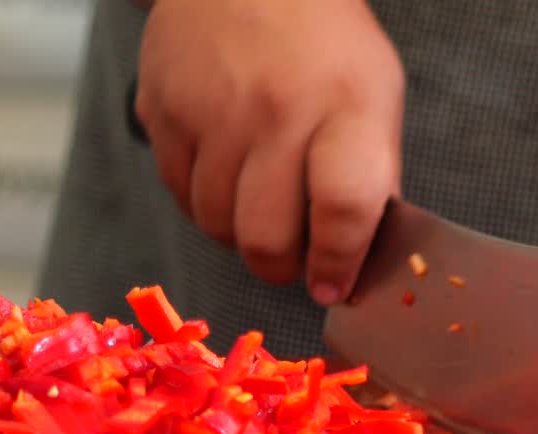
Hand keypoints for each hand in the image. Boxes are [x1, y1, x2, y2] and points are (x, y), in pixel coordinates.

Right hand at [134, 0, 404, 305]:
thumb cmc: (326, 44)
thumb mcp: (377, 96)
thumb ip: (371, 173)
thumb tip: (357, 254)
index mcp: (345, 109)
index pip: (342, 208)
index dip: (338, 263)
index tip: (335, 286)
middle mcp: (275, 112)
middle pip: (266, 236)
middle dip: (282, 267)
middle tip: (295, 260)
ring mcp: (211, 111)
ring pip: (216, 225)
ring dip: (241, 236)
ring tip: (262, 210)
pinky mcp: (161, 108)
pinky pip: (178, 193)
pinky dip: (204, 203)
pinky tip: (227, 178)